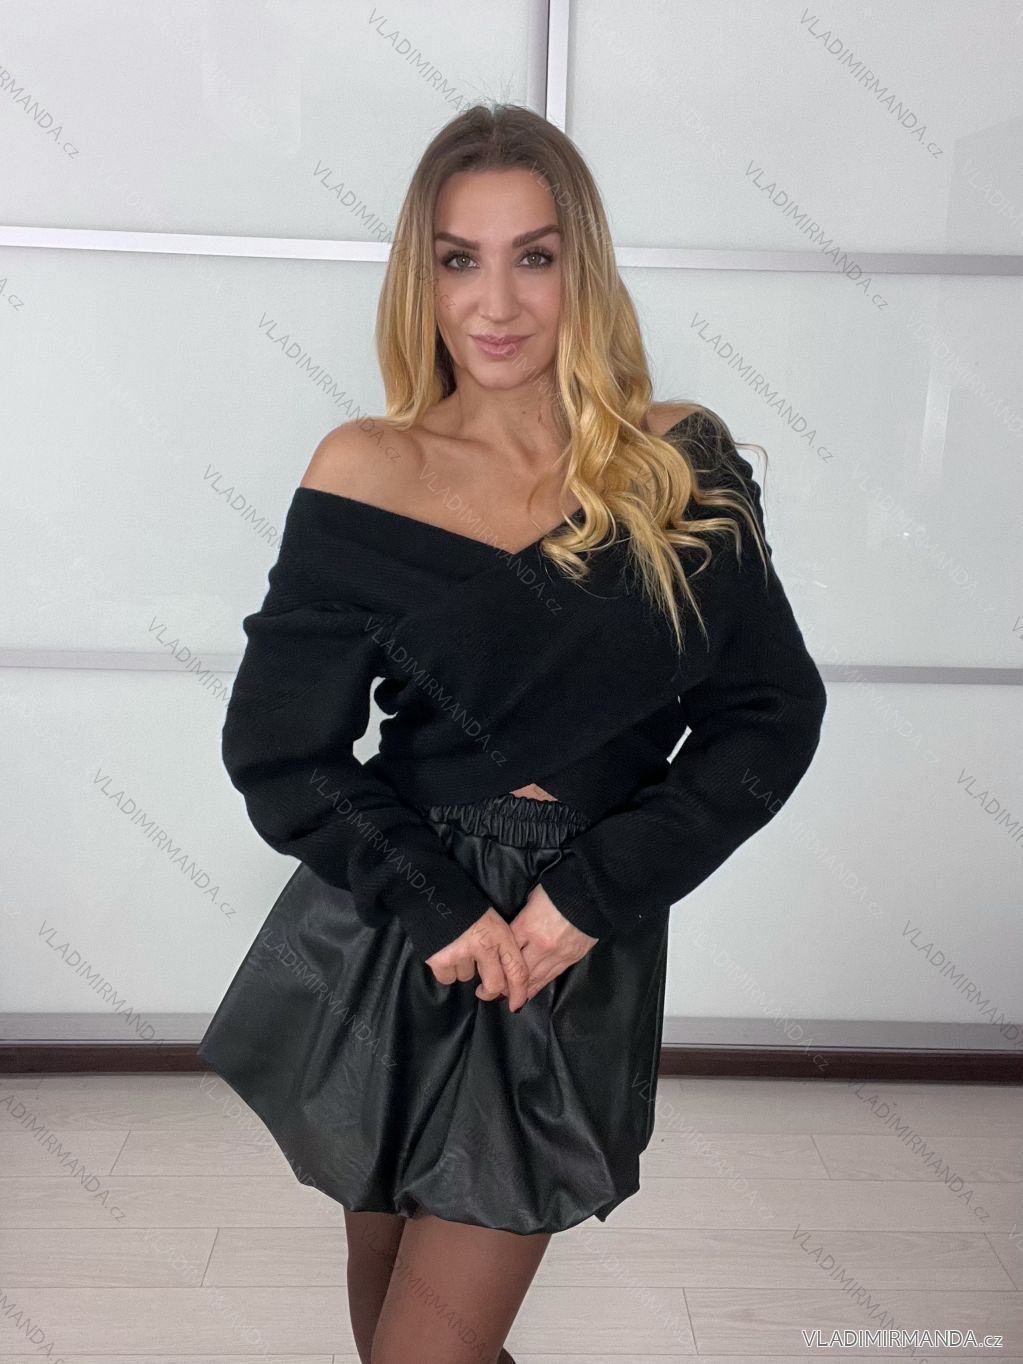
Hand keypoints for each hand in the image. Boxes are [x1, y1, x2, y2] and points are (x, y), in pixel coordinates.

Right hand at [425, 907, 531, 1011]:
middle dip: (490, 991)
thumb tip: (505, 976)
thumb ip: (500, 944)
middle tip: (484, 991)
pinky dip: (446, 969)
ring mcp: (462, 953)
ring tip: (457, 948)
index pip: (517, 970)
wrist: (434, 892)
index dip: (519, 992)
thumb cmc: (466, 906)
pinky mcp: (441, 960)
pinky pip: (448, 978)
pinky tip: (444, 951)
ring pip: (467, 978)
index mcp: (500, 934)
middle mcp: (484, 945)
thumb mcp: (492, 920)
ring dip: (463, 969)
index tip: (517, 1004)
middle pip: (494, 985)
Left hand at [475, 884, 597, 1006]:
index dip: (493, 962)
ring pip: (533, 979)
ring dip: (519, 991)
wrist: (591, 895)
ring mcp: (556, 954)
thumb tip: (514, 929)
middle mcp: (539, 945)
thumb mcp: (533, 898)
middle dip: (502, 983)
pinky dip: (537, 987)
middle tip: (488, 992)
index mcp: (527, 926)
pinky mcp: (570, 959)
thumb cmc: (560, 891)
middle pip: (516, 970)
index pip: (505, 951)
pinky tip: (527, 995)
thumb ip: (522, 917)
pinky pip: (550, 978)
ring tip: (507, 999)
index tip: (484, 969)